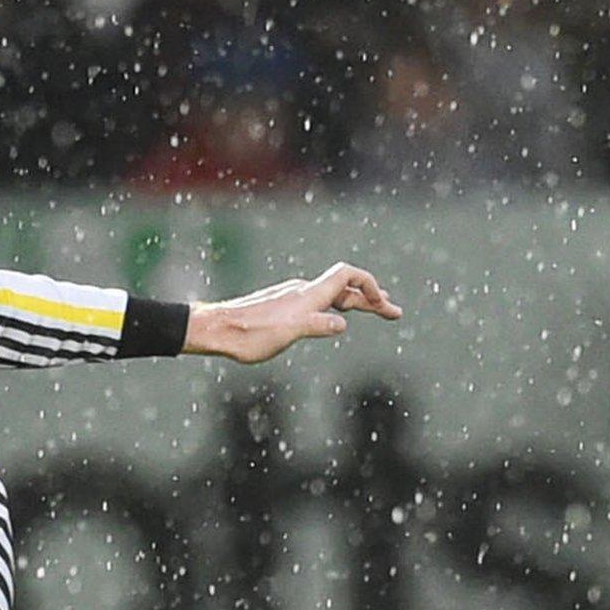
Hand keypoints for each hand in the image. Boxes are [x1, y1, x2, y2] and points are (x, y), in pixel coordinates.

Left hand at [184, 261, 403, 363]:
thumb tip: (341, 324)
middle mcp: (302, 291)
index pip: (348, 275)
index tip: (383, 304)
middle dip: (371, 299)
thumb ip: (317, 326)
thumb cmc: (250, 334)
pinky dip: (335, 309)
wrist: (215, 330)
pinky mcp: (281, 307)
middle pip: (344, 288)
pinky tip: (335, 317)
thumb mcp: (289, 333)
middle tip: (394, 313)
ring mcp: (291, 298)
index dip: (370, 285)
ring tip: (374, 310)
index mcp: (308, 294)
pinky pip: (316, 303)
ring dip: (355, 304)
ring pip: (330, 296)